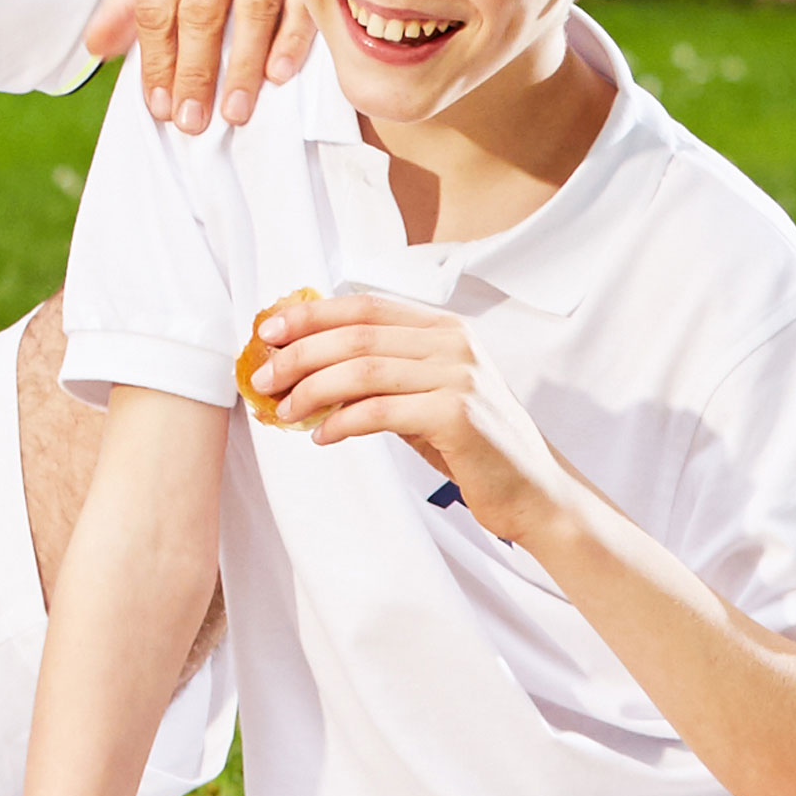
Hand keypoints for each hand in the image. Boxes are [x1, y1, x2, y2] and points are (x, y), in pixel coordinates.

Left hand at [117, 0, 311, 133]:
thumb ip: (130, 1)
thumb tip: (95, 47)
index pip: (156, 4)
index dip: (156, 60)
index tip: (160, 106)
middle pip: (201, 8)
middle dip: (194, 71)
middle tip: (193, 120)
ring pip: (252, 6)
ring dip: (241, 65)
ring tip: (233, 111)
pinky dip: (289, 38)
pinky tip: (277, 74)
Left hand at [251, 291, 572, 539]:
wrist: (532, 490)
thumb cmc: (470, 443)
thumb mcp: (425, 393)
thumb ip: (381, 371)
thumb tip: (302, 367)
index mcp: (443, 328)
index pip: (364, 305)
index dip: (311, 315)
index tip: (268, 332)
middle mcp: (453, 343)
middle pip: (356, 335)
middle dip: (299, 354)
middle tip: (263, 378)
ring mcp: (458, 376)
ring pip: (362, 371)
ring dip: (312, 390)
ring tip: (283, 411)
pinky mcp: (458, 415)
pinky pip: (380, 412)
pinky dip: (342, 423)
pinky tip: (322, 436)